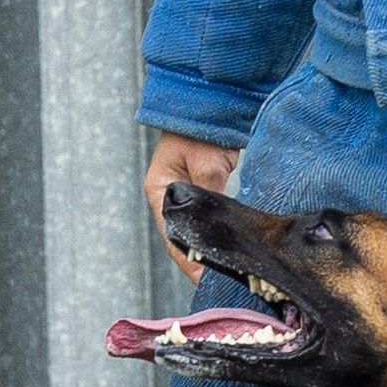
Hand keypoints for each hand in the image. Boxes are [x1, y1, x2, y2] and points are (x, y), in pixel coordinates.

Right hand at [145, 132, 237, 274]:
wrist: (210, 105)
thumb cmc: (199, 129)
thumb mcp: (205, 162)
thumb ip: (209, 190)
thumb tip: (215, 220)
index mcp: (159, 190)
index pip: (171, 233)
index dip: (187, 257)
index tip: (201, 278)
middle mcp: (167, 196)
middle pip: (180, 236)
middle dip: (196, 258)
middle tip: (215, 281)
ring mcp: (183, 194)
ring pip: (193, 229)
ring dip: (206, 246)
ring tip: (222, 270)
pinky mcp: (200, 190)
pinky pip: (206, 218)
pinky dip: (214, 232)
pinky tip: (227, 245)